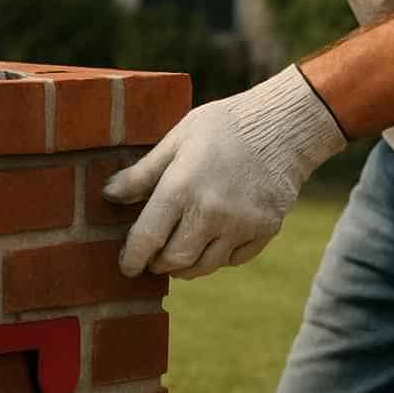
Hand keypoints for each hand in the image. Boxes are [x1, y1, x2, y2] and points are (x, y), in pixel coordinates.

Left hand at [102, 66, 346, 279]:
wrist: (283, 125)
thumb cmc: (223, 127)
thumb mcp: (176, 140)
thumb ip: (142, 173)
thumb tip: (109, 194)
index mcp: (182, 187)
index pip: (147, 238)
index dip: (132, 257)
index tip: (126, 265)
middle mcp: (211, 212)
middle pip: (175, 260)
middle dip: (158, 264)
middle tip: (151, 259)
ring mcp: (241, 224)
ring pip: (204, 266)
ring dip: (185, 266)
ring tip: (177, 255)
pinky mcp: (264, 230)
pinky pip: (233, 260)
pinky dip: (217, 257)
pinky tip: (210, 243)